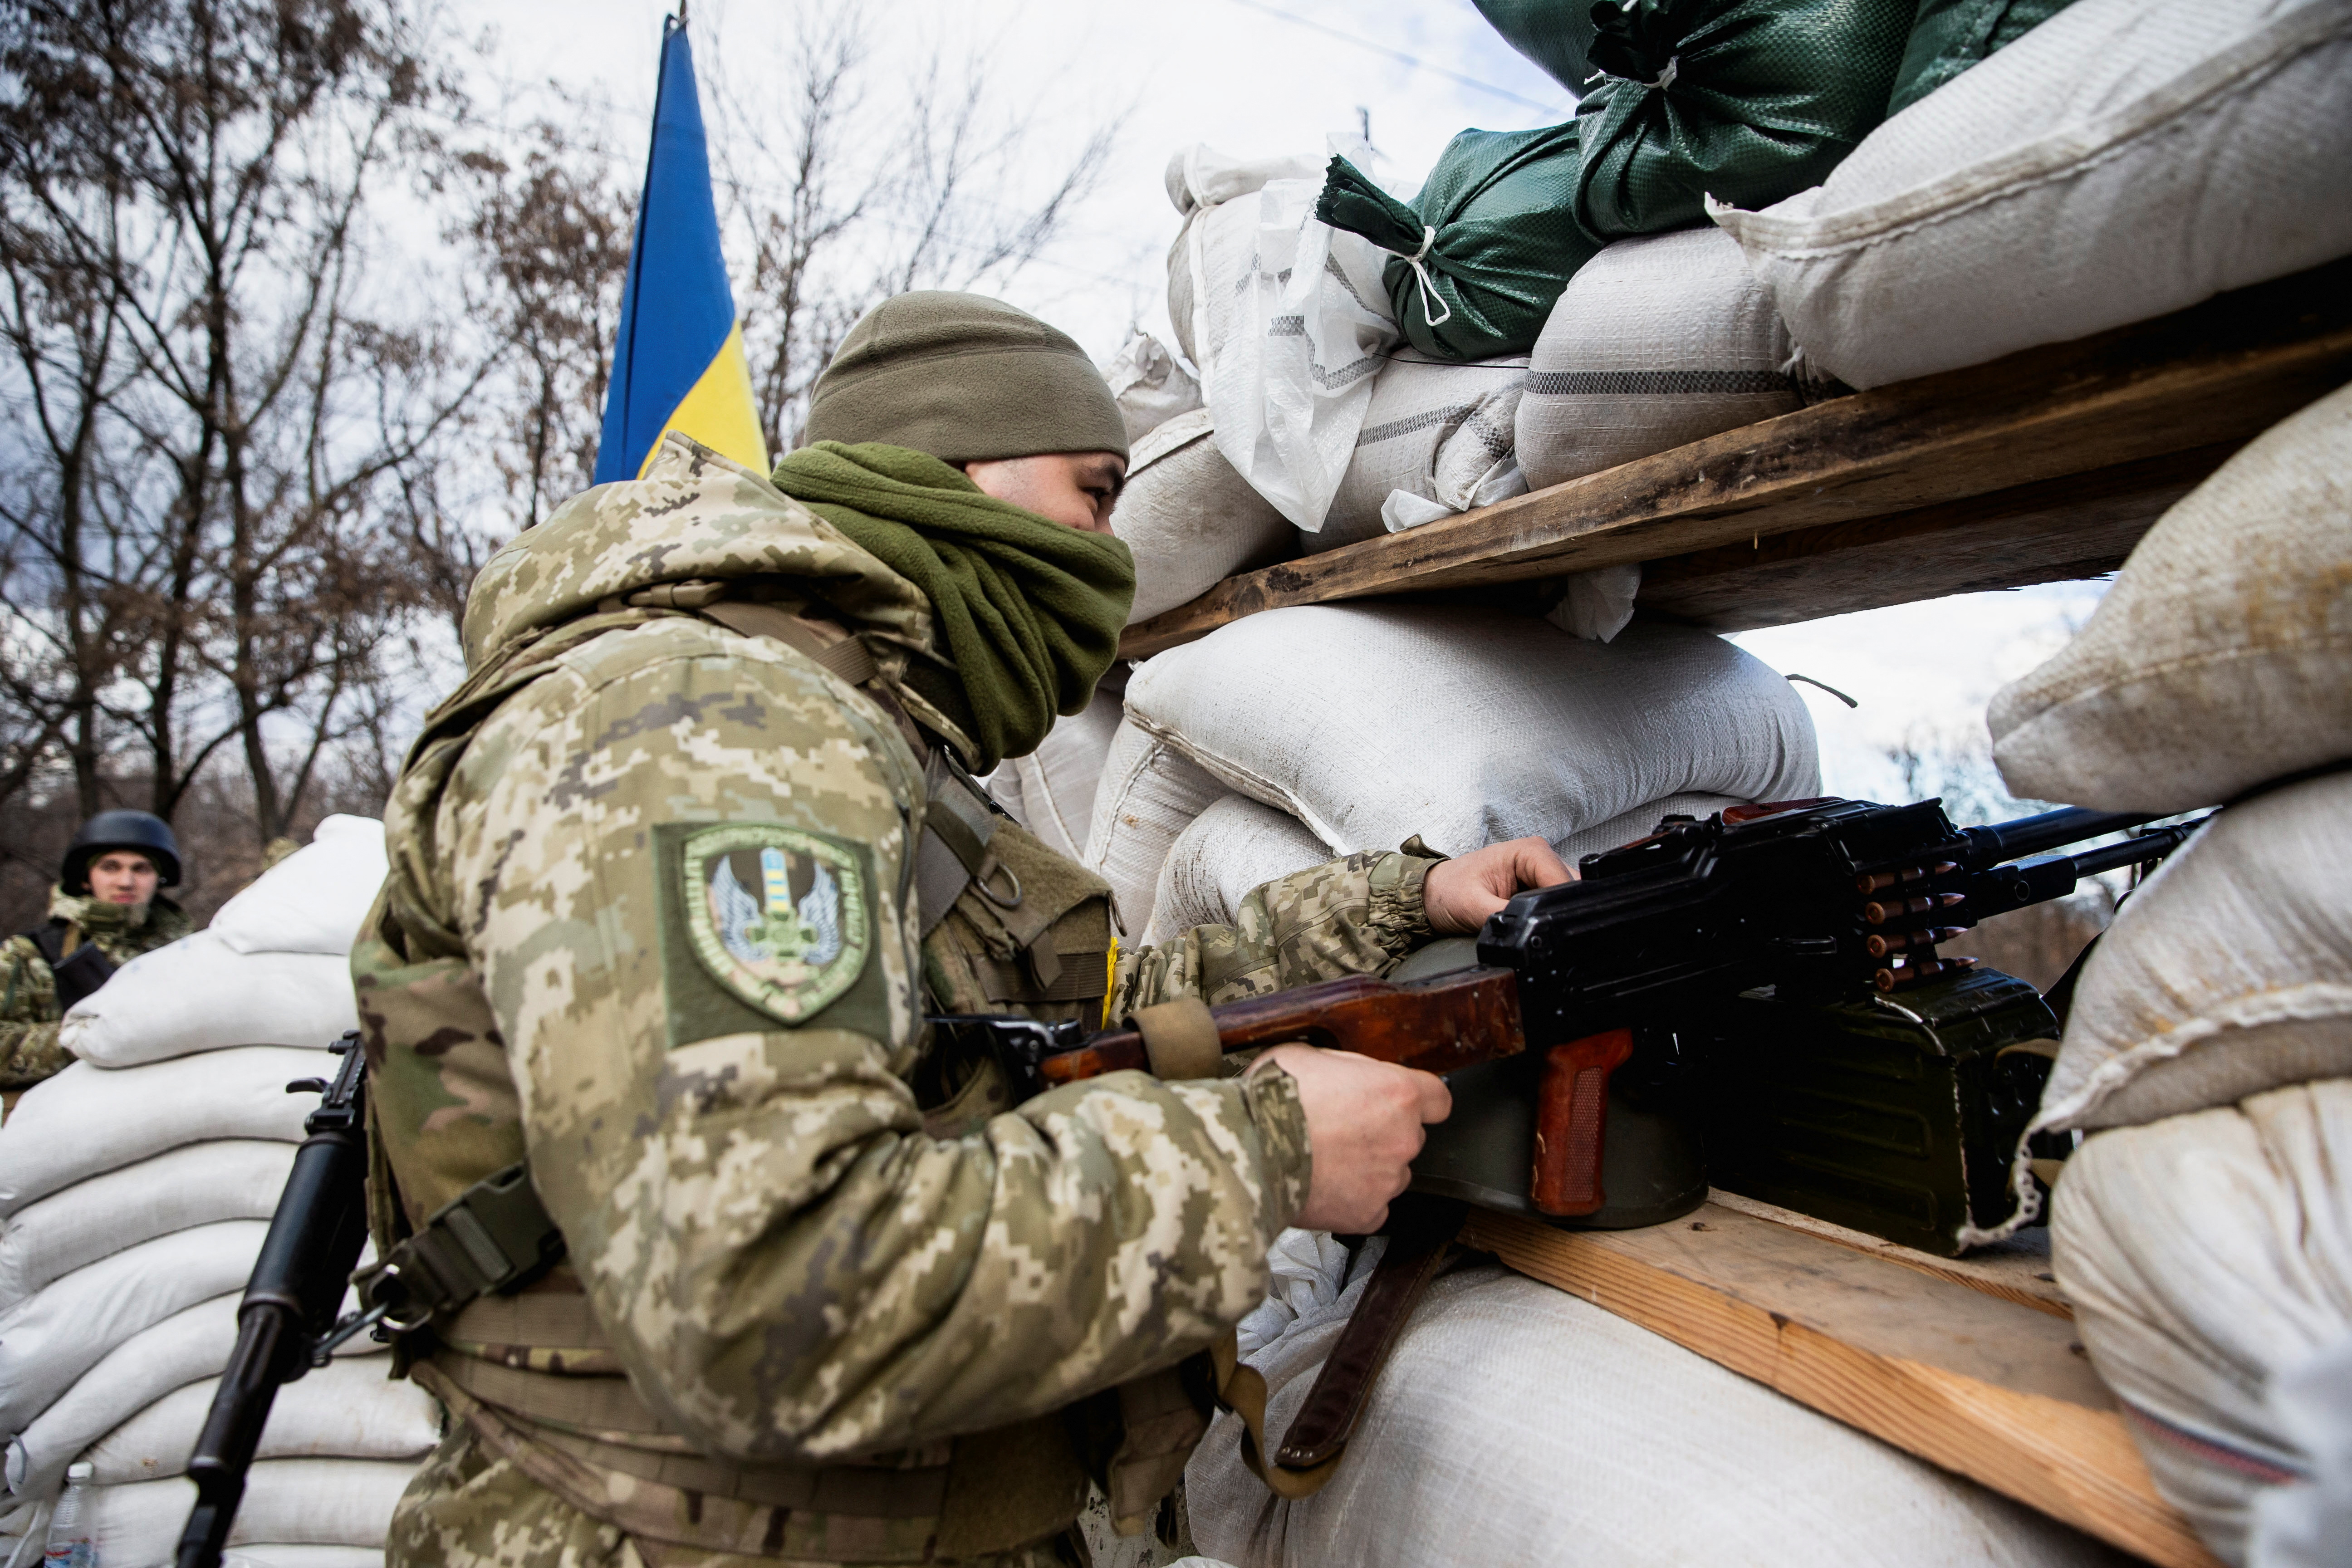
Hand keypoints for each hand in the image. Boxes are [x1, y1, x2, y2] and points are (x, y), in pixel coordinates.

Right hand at [1256, 1045, 1450, 1232]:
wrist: (1248, 1149)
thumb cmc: (1273, 1099)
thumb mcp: (1307, 1055)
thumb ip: (1344, 1067)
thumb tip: (1348, 1074)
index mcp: (1397, 1093)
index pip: (1438, 1099)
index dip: (1421, 1101)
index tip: (1405, 1105)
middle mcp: (1403, 1138)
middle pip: (1410, 1137)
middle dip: (1383, 1133)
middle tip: (1341, 1130)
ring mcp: (1387, 1180)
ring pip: (1391, 1173)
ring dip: (1369, 1168)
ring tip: (1326, 1161)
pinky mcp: (1368, 1214)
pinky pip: (1371, 1207)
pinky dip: (1353, 1200)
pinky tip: (1324, 1186)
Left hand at [1421, 836, 1575, 934]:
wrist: (1431, 895)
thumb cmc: (1447, 891)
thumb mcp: (1473, 906)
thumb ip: (1506, 916)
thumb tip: (1529, 929)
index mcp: (1528, 850)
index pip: (1563, 879)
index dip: (1560, 906)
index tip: (1549, 926)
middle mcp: (1539, 857)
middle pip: (1570, 889)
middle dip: (1558, 911)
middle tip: (1537, 930)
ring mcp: (1540, 872)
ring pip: (1566, 897)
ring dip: (1552, 914)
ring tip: (1528, 925)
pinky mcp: (1536, 887)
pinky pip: (1554, 903)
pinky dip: (1546, 915)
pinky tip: (1531, 923)